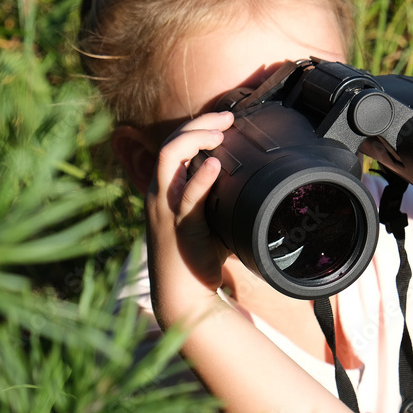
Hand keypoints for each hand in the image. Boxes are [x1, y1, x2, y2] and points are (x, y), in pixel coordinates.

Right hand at [145, 110, 234, 312]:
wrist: (183, 295)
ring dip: (195, 139)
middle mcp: (160, 194)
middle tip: (226, 118)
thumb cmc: (197, 257)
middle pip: (169, 144)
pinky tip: (216, 165)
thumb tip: (252, 179)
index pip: (173, 145)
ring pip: (169, 160)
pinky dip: (200, 178)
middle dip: (197, 125)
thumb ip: (220, 196)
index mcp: (165, 190)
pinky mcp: (179, 228)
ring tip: (219, 133)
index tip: (224, 118)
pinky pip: (186, 198)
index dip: (195, 126)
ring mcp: (166, 210)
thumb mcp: (210, 219)